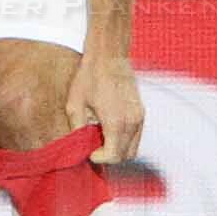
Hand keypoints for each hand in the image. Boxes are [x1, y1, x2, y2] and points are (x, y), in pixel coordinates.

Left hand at [67, 49, 147, 163]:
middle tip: (92, 148)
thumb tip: (78, 145)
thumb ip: (78, 128)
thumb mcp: (75, 104)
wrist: (108, 56)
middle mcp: (132, 122)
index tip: (88, 152)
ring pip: (133, 147)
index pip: (113, 156)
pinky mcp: (142, 112)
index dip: (99, 159)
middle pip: (126, 155)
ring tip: (99, 138)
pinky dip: (124, 139)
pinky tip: (108, 129)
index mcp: (116, 122)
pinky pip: (136, 136)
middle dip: (109, 156)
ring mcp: (140, 117)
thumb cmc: (89, 77)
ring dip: (118, 149)